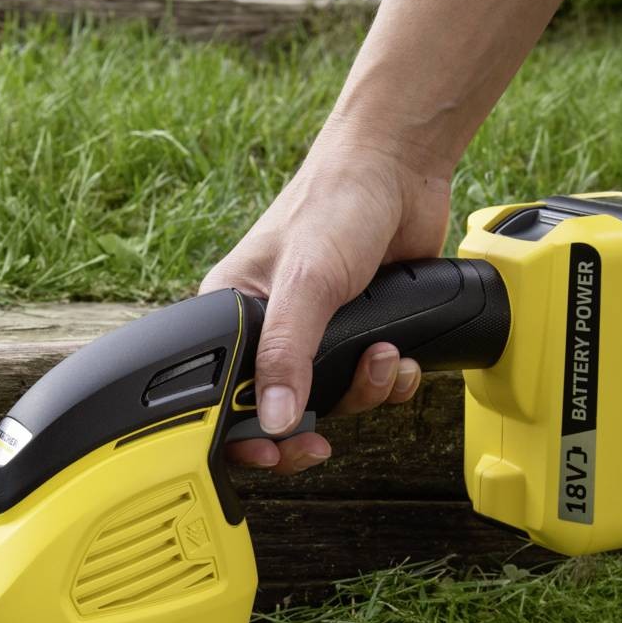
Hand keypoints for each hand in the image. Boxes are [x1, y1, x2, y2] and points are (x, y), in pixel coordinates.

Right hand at [200, 122, 452, 473]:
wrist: (401, 170)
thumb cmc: (334, 203)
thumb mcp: (305, 283)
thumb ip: (287, 353)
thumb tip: (275, 420)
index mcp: (230, 315)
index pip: (218, 394)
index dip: (239, 433)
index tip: (268, 452)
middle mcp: (269, 330)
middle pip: (277, 410)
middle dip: (310, 425)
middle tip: (321, 442)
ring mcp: (317, 334)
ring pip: (332, 400)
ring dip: (365, 391)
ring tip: (383, 357)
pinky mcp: (361, 332)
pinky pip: (370, 383)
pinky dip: (391, 380)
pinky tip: (403, 357)